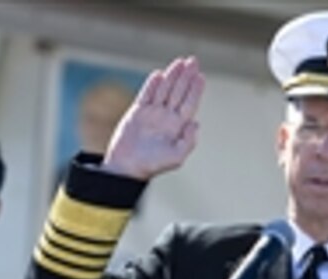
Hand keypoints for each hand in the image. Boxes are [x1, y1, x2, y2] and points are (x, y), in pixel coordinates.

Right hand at [102, 56, 204, 179]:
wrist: (127, 167)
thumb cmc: (152, 165)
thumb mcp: (176, 158)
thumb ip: (189, 141)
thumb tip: (196, 123)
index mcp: (177, 126)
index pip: (189, 103)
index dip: (195, 90)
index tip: (200, 76)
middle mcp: (166, 117)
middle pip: (178, 92)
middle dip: (186, 76)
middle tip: (193, 61)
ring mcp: (151, 113)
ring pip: (164, 89)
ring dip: (172, 76)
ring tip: (179, 62)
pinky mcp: (137, 112)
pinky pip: (145, 95)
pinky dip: (152, 85)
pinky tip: (159, 75)